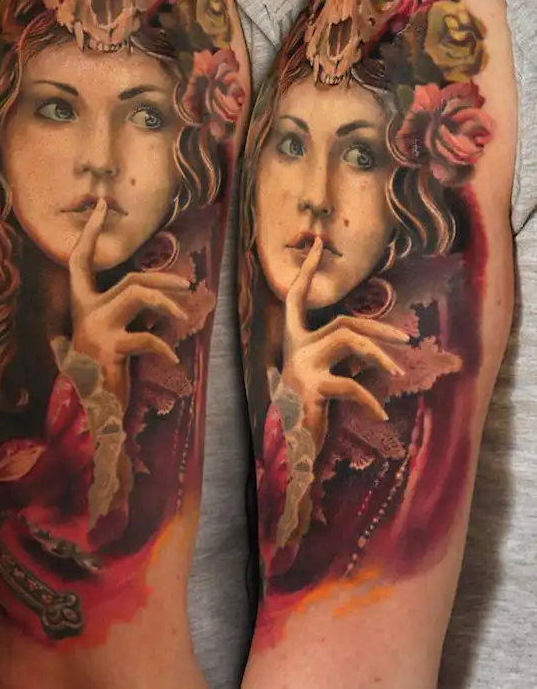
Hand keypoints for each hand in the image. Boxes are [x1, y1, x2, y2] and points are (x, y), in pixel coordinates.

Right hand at [69, 199, 190, 404]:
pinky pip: (144, 338)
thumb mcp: (112, 337)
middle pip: (130, 278)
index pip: (80, 260)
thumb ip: (127, 315)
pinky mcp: (108, 350)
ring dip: (167, 302)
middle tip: (189, 285)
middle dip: (163, 278)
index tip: (100, 205)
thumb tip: (160, 300)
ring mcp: (96, 329)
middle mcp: (85, 312)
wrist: (85, 411)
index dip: (89, 231)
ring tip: (184, 317)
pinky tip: (172, 358)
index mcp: (82, 306)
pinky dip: (162, 347)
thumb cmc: (101, 374)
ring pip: (137, 293)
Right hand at [280, 237, 408, 450]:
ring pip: (348, 339)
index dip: (307, 270)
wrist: (286, 447)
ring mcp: (301, 367)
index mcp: (294, 342)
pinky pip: (350, 385)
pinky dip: (369, 398)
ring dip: (379, 355)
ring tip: (397, 373)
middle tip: (406, 341)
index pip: (295, 297)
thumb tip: (372, 347)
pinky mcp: (310, 390)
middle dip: (378, 329)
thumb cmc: (308, 410)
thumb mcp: (323, 377)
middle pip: (344, 322)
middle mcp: (294, 348)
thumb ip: (340, 358)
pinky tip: (379, 413)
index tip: (318, 243)